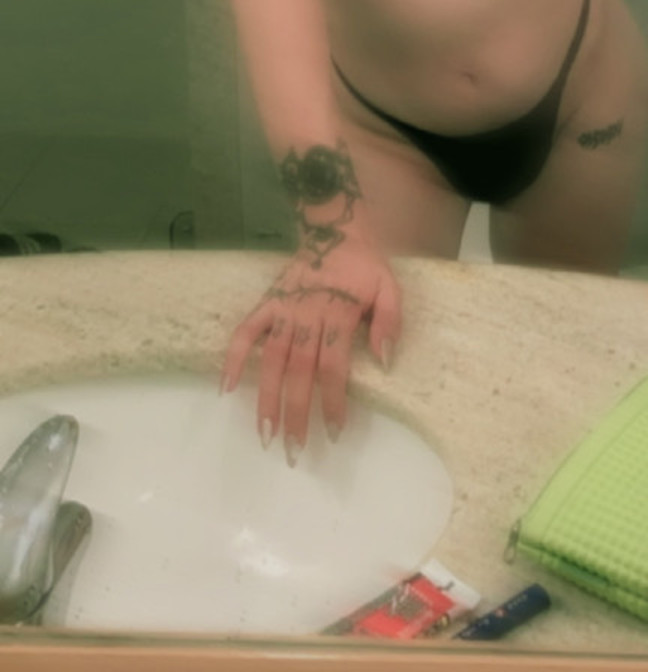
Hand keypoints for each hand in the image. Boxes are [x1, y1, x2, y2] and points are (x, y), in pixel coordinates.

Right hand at [220, 240, 401, 461]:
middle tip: (293, 450)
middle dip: (296, 412)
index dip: (333, 401)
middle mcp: (306, 316)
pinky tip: (226, 388)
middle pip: (299, 371)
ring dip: (265, 397)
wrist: (336, 230)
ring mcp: (283, 310)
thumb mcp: (389, 287)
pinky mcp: (267, 303)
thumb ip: (389, 321)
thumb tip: (384, 360)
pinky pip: (246, 331)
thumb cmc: (365, 266)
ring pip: (271, 359)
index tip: (333, 432)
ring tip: (263, 434)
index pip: (333, 366)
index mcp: (338, 314)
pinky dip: (234, 357)